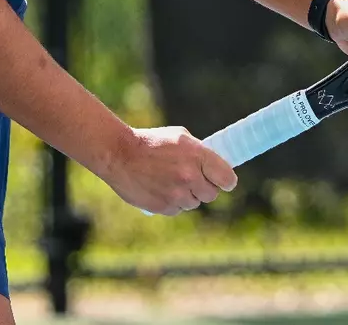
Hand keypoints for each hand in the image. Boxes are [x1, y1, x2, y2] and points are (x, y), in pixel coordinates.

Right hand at [100, 126, 236, 215]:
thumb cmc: (152, 142)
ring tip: (171, 180)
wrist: (120, 154)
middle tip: (193, 178)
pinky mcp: (163, 207)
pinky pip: (177, 209)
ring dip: (187, 195)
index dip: (226, 180)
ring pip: (194, 203)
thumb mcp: (181, 137)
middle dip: (205, 187)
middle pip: (212, 194)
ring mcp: (176, 194)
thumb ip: (200, 153)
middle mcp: (190, 177)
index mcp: (198, 156)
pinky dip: (172, 202)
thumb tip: (217, 168)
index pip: (227, 179)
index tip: (224, 181)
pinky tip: (160, 187)